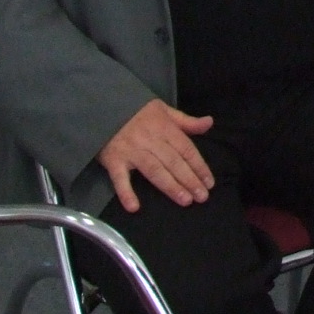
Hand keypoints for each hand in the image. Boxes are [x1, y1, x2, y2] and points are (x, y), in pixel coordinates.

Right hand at [99, 99, 214, 213]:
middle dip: (190, 180)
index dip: (199, 166)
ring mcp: (132, 151)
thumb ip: (187, 121)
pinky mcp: (114, 160)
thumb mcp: (164, 110)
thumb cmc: (137, 111)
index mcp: (165, 128)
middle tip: (202, 197)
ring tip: (185, 200)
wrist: (103, 106)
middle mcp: (151, 140)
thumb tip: (209, 123)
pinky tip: (134, 207)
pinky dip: (126, 193)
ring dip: (170, 187)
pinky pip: (120, 178)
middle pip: (174, 162)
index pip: (186, 149)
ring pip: (155, 170)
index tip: (209, 182)